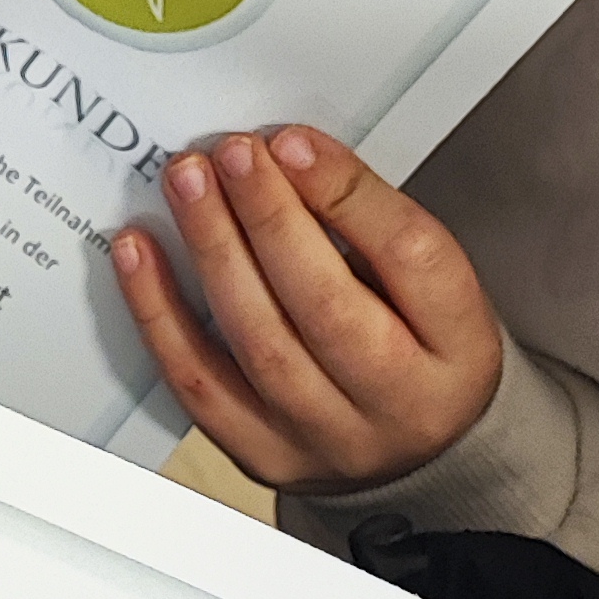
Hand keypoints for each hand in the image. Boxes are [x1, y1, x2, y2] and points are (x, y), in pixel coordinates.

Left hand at [113, 125, 501, 487]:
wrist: (415, 453)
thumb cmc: (416, 342)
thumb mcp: (426, 278)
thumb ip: (368, 218)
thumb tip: (284, 154)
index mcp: (459, 346)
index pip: (411, 261)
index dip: (346, 195)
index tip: (291, 142)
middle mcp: (402, 406)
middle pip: (328, 307)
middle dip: (269, 217)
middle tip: (230, 152)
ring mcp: (329, 441)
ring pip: (260, 345)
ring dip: (214, 250)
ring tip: (187, 182)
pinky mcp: (264, 456)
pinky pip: (200, 384)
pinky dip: (160, 313)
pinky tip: (139, 251)